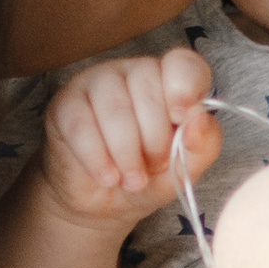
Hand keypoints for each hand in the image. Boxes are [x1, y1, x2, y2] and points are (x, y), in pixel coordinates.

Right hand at [40, 44, 217, 232]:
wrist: (103, 203)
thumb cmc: (147, 177)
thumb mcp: (185, 168)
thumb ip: (203, 143)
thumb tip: (199, 120)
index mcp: (170, 81)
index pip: (183, 64)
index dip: (185, 87)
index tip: (181, 118)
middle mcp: (134, 73)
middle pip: (148, 89)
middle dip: (154, 140)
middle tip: (151, 169)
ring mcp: (97, 83)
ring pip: (114, 107)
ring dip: (126, 153)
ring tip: (131, 180)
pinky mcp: (65, 104)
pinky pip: (81, 124)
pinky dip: (97, 157)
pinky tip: (107, 176)